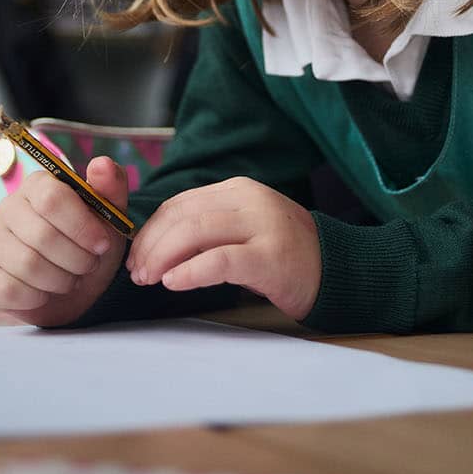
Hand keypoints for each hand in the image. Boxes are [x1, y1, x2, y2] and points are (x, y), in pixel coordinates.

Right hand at [0, 156, 130, 325]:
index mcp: (38, 185)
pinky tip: (46, 292)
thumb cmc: (91, 245)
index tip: (102, 244)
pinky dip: (37, 297)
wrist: (78, 286)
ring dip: (60, 280)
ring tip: (71, 279)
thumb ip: (110, 189)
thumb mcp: (110, 218)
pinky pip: (8, 289)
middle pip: (42, 235)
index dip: (81, 225)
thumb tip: (101, 164)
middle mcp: (9, 207)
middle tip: (89, 265)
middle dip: (76, 258)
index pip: (51, 198)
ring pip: (27, 264)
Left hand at [125, 176, 321, 320]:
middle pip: (183, 216)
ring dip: (163, 258)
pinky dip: (190, 272)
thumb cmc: (283, 256)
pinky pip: (220, 261)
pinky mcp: (271, 257)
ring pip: (196, 233)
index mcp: (239, 190)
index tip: (135, 256)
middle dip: (151, 245)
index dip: (151, 230)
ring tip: (150, 280)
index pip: (180, 203)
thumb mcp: (244, 229)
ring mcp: (263, 226)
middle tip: (137, 273)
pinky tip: (174, 283)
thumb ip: (209, 228)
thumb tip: (155, 244)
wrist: (337, 271)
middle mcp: (250, 200)